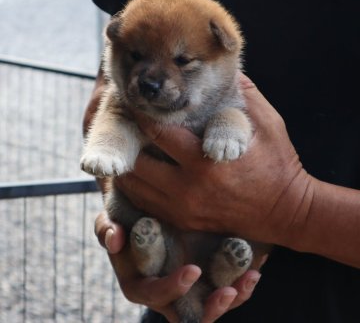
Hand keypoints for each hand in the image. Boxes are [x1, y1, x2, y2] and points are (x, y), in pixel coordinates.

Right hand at [95, 211, 261, 322]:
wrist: (144, 205)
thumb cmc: (125, 214)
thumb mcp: (110, 217)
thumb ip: (106, 228)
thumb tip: (115, 237)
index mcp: (140, 282)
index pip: (153, 296)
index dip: (171, 289)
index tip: (191, 271)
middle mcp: (166, 289)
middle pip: (187, 314)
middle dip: (209, 309)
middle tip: (228, 292)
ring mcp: (188, 284)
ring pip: (210, 305)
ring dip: (232, 298)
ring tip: (249, 280)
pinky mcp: (205, 274)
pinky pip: (224, 286)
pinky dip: (240, 281)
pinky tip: (254, 268)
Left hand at [116, 73, 313, 244]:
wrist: (286, 212)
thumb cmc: (278, 165)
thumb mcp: (268, 124)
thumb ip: (244, 95)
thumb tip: (226, 69)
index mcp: (205, 160)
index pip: (157, 132)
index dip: (140, 114)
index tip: (134, 101)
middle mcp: (188, 188)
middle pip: (137, 161)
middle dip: (127, 138)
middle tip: (123, 123)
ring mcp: (182, 209)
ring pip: (134, 186)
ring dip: (126, 163)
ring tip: (126, 144)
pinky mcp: (183, 221)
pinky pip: (144, 203)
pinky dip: (135, 186)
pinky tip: (137, 170)